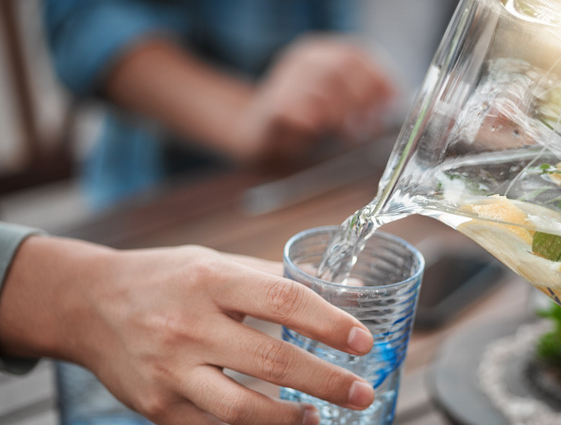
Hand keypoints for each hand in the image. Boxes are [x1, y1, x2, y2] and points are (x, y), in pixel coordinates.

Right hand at [0, 237, 375, 424]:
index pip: (283, 301)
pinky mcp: (156, 406)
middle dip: (326, 382)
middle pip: (271, 361)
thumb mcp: (215, 262)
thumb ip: (272, 279)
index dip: (330, 322)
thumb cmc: (164, 279)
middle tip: (360, 392)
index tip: (363, 341)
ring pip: (241, 410)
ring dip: (290, 419)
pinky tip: (276, 424)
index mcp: (209, 280)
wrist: (88, 304)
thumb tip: (337, 291)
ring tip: (319, 416)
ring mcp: (169, 371)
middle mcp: (188, 326)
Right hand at [232, 35, 396, 162]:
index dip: (378, 77)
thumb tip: (395, 96)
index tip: (390, 101)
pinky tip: (317, 130)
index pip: (357, 53)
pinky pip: (298, 110)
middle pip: (343, 67)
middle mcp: (302, 59)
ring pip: (323, 88)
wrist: (257, 132)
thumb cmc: (305, 117)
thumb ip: (364, 94)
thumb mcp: (337, 100)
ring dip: (341, 113)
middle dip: (362, 97)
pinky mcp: (271, 106)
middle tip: (368, 123)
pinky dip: (313, 122)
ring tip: (347, 132)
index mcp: (321, 52)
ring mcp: (283, 79)